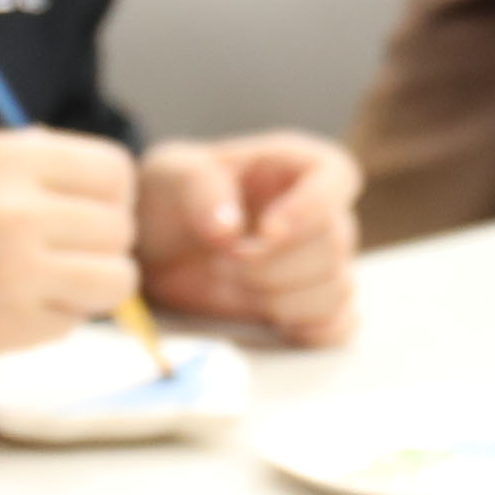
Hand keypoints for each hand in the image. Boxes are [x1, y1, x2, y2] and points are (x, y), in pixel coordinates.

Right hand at [0, 127, 139, 359]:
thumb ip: (27, 165)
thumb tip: (98, 181)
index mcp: (7, 158)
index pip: (113, 171)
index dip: (107, 192)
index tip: (87, 206)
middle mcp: (19, 211)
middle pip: (120, 228)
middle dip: (101, 241)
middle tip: (63, 249)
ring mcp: (17, 273)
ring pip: (115, 281)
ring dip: (92, 285)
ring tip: (49, 281)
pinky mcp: (7, 328)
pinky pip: (70, 323)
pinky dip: (51, 319)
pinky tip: (9, 308)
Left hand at [140, 133, 362, 344]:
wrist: (156, 246)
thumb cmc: (171, 196)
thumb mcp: (171, 173)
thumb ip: (200, 190)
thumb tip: (228, 230)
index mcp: (298, 165)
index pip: (335, 178)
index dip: (310, 208)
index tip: (265, 233)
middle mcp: (321, 212)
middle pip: (335, 243)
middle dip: (278, 264)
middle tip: (228, 263)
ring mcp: (320, 261)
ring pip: (337, 286)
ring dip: (286, 300)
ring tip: (239, 286)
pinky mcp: (310, 304)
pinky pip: (338, 322)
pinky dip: (313, 330)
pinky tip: (275, 323)